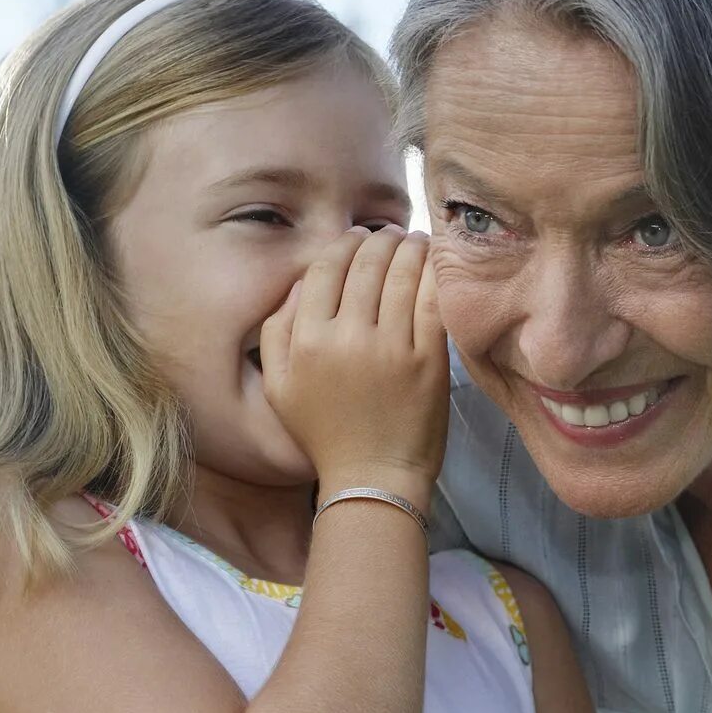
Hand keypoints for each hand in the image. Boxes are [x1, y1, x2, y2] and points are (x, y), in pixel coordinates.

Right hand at [260, 227, 447, 507]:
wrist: (373, 479)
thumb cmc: (325, 434)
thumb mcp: (278, 387)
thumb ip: (276, 330)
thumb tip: (300, 283)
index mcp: (307, 342)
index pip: (325, 270)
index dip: (342, 245)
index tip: (355, 237)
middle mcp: (347, 339)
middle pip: (365, 266)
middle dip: (379, 239)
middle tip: (389, 233)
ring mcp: (392, 348)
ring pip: (401, 276)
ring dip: (408, 248)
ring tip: (413, 240)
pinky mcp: (429, 360)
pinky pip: (432, 301)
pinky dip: (434, 274)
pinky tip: (434, 264)